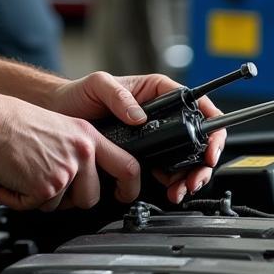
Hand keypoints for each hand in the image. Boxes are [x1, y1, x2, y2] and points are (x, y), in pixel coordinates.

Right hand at [0, 92, 139, 212]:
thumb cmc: (12, 121)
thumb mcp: (58, 126)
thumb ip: (77, 148)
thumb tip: (86, 177)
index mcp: (87, 134)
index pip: (128, 165)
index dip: (129, 187)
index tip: (122, 195)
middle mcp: (81, 152)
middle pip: (92, 197)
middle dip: (70, 200)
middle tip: (49, 186)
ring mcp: (65, 171)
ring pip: (62, 206)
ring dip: (41, 198)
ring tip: (24, 175)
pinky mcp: (46, 187)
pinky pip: (36, 208)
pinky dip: (18, 200)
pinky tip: (10, 182)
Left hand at [45, 72, 226, 204]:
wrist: (62, 114)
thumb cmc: (79, 93)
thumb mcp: (98, 85)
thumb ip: (118, 96)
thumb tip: (139, 115)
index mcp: (157, 91)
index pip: (197, 105)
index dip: (211, 127)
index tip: (209, 149)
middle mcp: (161, 113)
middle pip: (198, 137)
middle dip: (202, 162)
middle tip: (193, 179)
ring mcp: (155, 134)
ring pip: (187, 157)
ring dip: (189, 176)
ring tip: (179, 189)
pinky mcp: (145, 153)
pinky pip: (168, 168)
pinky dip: (173, 181)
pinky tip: (168, 189)